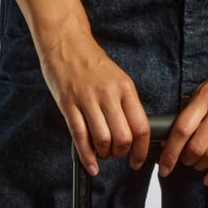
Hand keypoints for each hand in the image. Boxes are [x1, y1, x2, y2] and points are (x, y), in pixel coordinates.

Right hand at [39, 24, 151, 177]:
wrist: (66, 42)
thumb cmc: (92, 63)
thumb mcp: (118, 79)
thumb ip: (126, 103)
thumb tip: (133, 132)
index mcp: (125, 88)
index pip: (141, 126)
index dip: (142, 150)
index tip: (138, 160)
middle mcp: (108, 94)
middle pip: (123, 137)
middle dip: (121, 153)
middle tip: (118, 154)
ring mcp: (87, 100)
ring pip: (102, 139)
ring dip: (105, 154)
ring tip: (103, 152)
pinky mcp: (68, 104)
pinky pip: (79, 136)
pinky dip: (87, 156)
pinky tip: (91, 165)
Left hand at [159, 50, 207, 184]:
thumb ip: (195, 108)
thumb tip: (177, 132)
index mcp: (206, 97)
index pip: (181, 130)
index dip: (169, 152)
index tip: (164, 165)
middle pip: (196, 146)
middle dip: (185, 160)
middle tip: (182, 163)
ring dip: (201, 165)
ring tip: (197, 167)